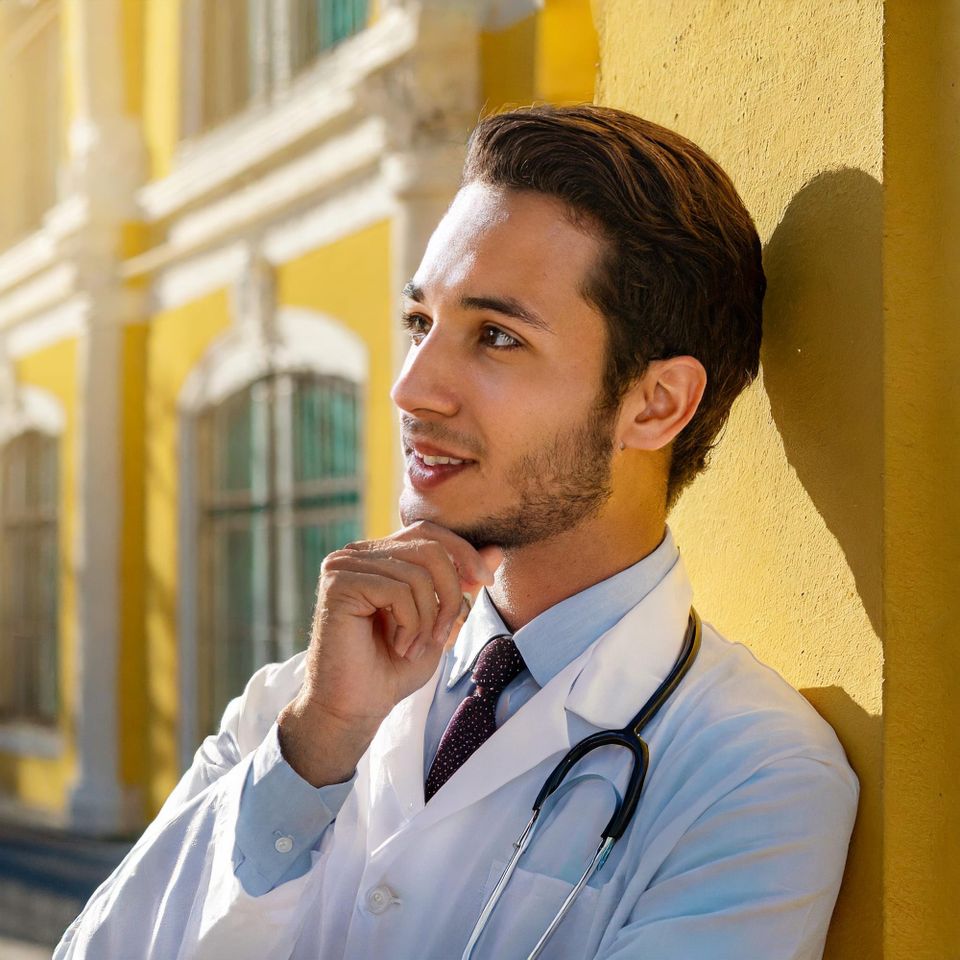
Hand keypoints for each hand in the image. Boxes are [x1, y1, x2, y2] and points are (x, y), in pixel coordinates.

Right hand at [277, 521, 502, 786]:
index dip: (463, 552)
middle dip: (451, 592)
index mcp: (380, 556)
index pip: (429, 532)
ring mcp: (344, 565)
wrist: (356, 707)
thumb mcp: (440, 619)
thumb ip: (462, 582)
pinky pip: (398, 591)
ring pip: (417, 574)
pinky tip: (399, 647)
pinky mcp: (338, 583)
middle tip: (445, 634)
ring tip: (414, 647)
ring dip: (428, 619)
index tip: (486, 582)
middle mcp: (358, 553)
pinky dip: (410, 624)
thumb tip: (497, 551)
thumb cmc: (393, 668)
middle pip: (429, 548)